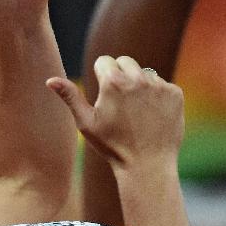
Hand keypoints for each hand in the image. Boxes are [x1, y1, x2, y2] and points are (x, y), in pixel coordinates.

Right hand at [46, 56, 184, 169]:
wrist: (148, 165)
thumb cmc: (112, 146)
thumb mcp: (86, 122)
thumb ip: (70, 97)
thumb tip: (50, 80)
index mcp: (114, 82)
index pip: (104, 60)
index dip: (100, 76)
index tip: (103, 95)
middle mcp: (138, 78)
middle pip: (125, 61)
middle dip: (120, 75)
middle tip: (119, 102)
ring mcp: (160, 85)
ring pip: (144, 73)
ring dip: (139, 86)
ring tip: (136, 113)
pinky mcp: (176, 94)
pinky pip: (162, 85)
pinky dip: (156, 96)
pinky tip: (151, 116)